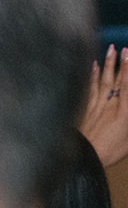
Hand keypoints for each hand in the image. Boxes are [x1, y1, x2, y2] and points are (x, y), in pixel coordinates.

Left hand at [81, 45, 127, 167]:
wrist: (85, 160)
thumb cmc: (110, 152)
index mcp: (125, 112)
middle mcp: (111, 106)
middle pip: (116, 80)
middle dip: (120, 62)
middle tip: (122, 47)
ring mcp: (97, 107)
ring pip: (103, 81)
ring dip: (107, 64)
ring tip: (110, 50)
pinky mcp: (86, 111)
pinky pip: (90, 90)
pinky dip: (92, 76)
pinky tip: (92, 66)